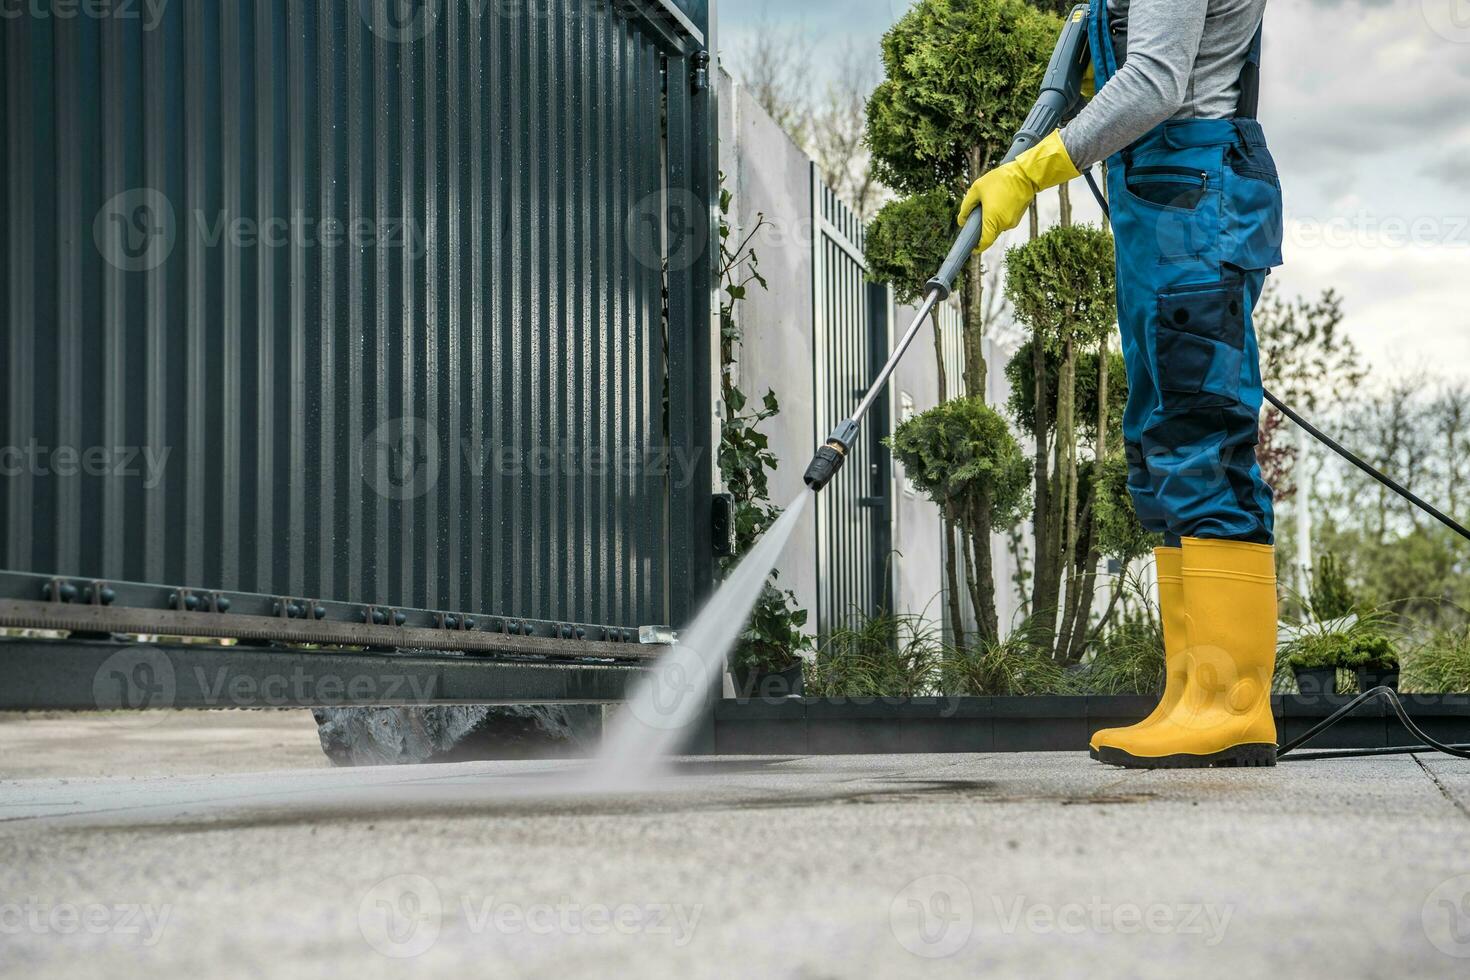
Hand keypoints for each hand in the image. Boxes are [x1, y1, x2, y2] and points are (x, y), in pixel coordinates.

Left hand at [956, 131, 1081, 253]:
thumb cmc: (1000, 179)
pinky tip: (998, 201)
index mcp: (992, 220)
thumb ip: (966, 207)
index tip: (972, 247)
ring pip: (998, 226)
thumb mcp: (976, 189)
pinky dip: (999, 216)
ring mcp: (1013, 221)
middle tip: (975, 216)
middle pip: (990, 234)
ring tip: (988, 204)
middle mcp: (1004, 224)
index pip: (985, 242)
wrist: (1025, 174)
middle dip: (982, 228)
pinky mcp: (1018, 216)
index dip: (977, 247)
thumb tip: (962, 221)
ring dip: (991, 220)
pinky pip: (1005, 220)